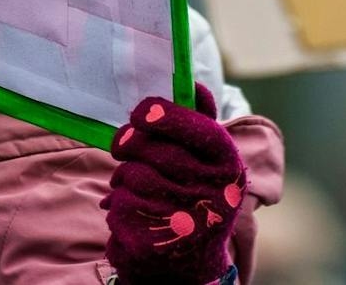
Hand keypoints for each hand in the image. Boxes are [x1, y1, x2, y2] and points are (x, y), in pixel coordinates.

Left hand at [102, 84, 246, 284]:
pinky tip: (130, 208)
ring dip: (122, 175)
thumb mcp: (206, 162)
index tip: (141, 111)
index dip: (166, 115)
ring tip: (131, 183)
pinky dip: (116, 200)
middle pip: (154, 149)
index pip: (200, 129)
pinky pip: (119, 201)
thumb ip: (199, 121)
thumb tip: (194, 83)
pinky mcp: (155, 239)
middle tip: (123, 145)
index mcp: (229, 168)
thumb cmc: (193, 195)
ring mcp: (185, 220)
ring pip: (132, 174)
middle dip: (130, 142)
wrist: (188, 261)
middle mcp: (214, 195)